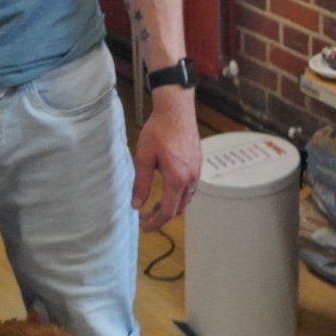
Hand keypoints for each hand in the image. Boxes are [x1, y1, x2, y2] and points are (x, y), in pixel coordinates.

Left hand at [132, 89, 201, 231]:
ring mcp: (197, 170)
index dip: (156, 222)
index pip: (169, 211)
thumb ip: (141, 183)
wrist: (177, 109)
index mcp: (177, 178)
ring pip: (187, 198)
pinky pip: (190, 186)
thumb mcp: (144, 157)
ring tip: (156, 204)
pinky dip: (179, 194)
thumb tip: (137, 205)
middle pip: (180, 207)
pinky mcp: (198, 163)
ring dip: (173, 205)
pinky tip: (168, 187)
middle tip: (147, 217)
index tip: (145, 227)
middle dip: (164, 216)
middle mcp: (191, 178)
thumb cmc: (159, 130)